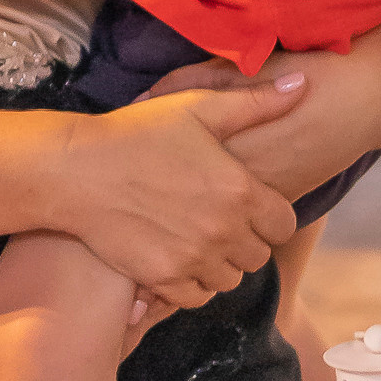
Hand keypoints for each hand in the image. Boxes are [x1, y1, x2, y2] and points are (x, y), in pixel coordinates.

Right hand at [43, 77, 304, 308]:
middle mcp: (223, 229)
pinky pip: (196, 297)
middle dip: (245, 240)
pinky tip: (177, 258)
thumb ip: (256, 102)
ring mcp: (193, 257)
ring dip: (220, 264)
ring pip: (229, 279)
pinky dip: (192, 284)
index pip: (284, 224)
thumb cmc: (137, 132)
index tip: (248, 206)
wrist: (76, 170)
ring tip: (197, 239)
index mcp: (239, 190)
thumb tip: (304, 84)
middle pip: (258, 255)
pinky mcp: (163, 277)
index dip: (270, 217)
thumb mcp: (198, 108)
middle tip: (218, 221)